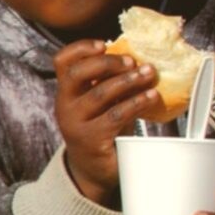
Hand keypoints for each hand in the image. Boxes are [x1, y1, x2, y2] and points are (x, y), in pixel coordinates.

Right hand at [53, 39, 157, 203]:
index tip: (104, 44)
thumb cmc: (102, 129)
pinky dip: (137, 103)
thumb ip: (108, 82)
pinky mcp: (92, 139)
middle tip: (132, 61)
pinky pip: (115, 115)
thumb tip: (138, 58)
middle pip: (78, 73)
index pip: (62, 61)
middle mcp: (65, 106)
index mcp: (66, 92)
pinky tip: (151, 97)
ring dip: (129, 80)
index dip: (81, 48)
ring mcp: (76, 124)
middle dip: (108, 63)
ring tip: (150, 74)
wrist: (94, 170)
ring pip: (100, 93)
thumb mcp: (100, 103)